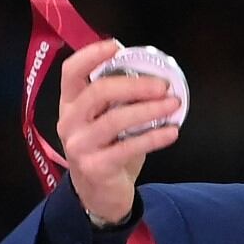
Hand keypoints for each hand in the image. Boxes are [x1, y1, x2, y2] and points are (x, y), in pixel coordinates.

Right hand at [57, 39, 180, 223]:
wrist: (99, 197)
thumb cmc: (107, 151)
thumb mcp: (107, 122)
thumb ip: (121, 101)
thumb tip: (157, 78)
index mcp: (70, 104)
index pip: (71, 72)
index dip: (91, 55)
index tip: (116, 46)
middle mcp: (69, 122)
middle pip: (98, 92)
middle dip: (134, 85)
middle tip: (163, 85)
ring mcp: (79, 146)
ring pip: (114, 120)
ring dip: (149, 110)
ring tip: (174, 104)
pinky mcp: (94, 168)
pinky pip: (127, 147)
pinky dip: (154, 137)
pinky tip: (172, 132)